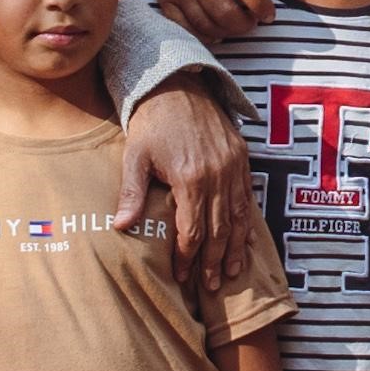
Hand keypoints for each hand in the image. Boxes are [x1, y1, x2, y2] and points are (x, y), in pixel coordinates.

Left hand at [120, 78, 254, 290]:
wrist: (176, 85)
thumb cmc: (150, 123)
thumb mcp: (135, 157)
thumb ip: (132, 193)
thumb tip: (121, 227)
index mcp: (191, 178)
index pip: (192, 231)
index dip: (188, 257)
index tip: (182, 275)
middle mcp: (217, 175)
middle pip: (218, 230)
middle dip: (213, 261)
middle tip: (209, 285)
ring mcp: (233, 166)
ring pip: (238, 218)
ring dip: (234, 248)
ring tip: (231, 272)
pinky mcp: (242, 157)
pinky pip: (248, 197)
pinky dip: (247, 222)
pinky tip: (245, 241)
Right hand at [143, 0, 274, 48]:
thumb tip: (260, 2)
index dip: (262, 6)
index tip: (268, 14)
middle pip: (224, 11)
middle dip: (245, 24)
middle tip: (252, 21)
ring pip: (206, 24)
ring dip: (227, 32)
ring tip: (236, 24)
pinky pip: (186, 28)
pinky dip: (205, 35)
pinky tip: (217, 29)